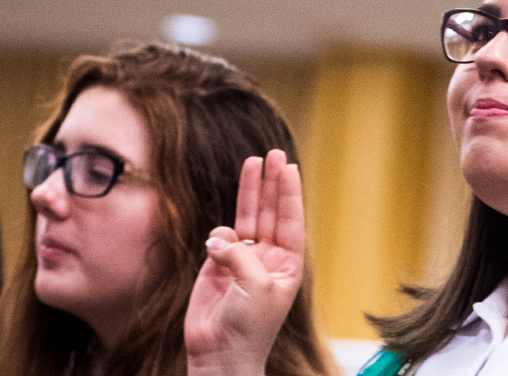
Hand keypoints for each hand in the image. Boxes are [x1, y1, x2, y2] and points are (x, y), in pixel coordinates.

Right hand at [186, 149, 305, 375]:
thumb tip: (219, 238)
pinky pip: (218, 239)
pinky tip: (217, 248)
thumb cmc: (250, 327)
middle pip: (270, 212)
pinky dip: (217, 236)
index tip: (289, 167)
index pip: (290, 220)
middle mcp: (267, 258)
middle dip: (271, 183)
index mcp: (288, 264)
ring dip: (249, 192)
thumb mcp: (257, 287)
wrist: (220, 353)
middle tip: (274, 154)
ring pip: (246, 218)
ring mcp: (242, 260)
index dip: (289, 193)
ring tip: (252, 162)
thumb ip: (241, 255)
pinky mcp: (217, 265)